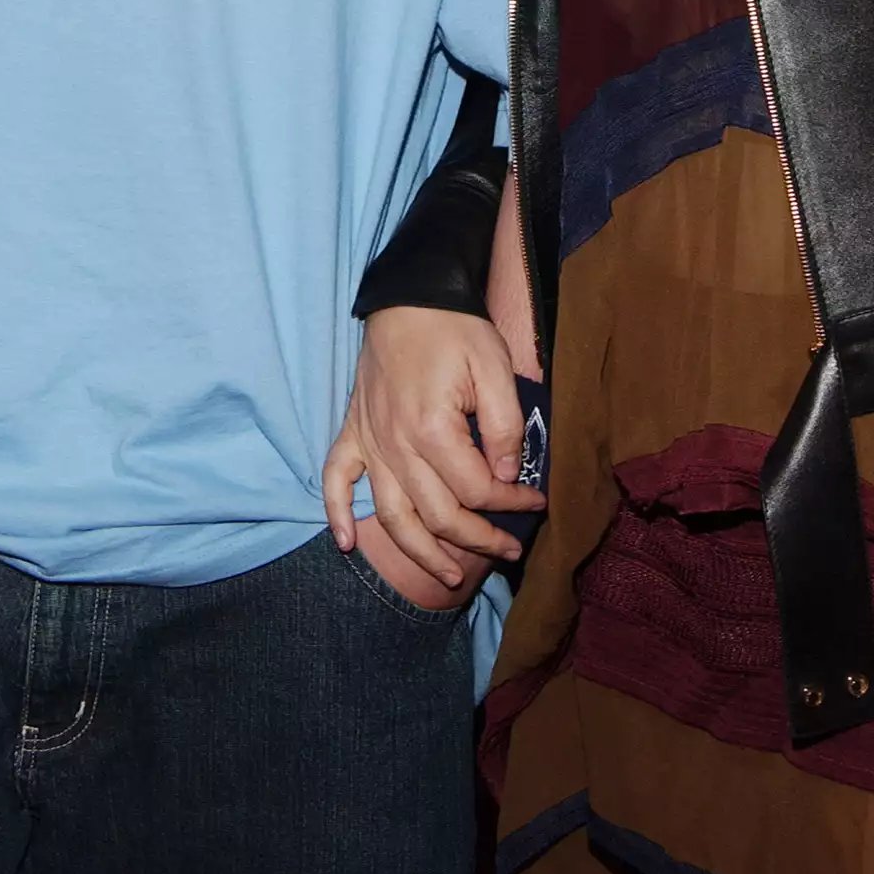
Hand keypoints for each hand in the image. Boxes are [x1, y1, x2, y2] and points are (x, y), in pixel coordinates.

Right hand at [323, 306, 545, 588]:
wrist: (408, 296)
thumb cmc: (456, 329)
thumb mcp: (495, 367)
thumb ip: (503, 426)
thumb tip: (505, 476)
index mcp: (433, 430)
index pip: (476, 490)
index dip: (511, 503)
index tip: (537, 500)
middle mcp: (395, 445)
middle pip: (438, 515)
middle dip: (479, 541)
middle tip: (510, 549)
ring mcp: (370, 441)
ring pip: (392, 516)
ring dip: (420, 553)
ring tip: (449, 577)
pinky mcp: (353, 432)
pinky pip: (335, 481)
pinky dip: (336, 515)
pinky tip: (347, 543)